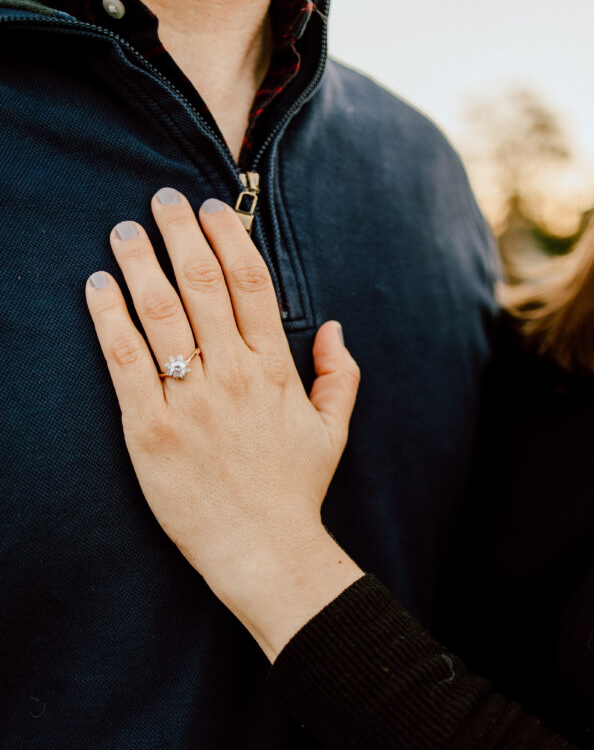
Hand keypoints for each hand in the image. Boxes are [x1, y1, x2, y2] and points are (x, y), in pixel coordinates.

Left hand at [85, 190, 362, 652]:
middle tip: (161, 199)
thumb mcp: (332, 431)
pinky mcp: (151, 429)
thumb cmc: (295, 491)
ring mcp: (191, 401)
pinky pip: (126, 362)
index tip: (210, 208)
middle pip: (201, 286)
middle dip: (180, 233)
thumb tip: (336, 327)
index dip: (228, 238)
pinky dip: (109, 319)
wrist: (263, 550)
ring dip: (140, 263)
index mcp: (274, 371)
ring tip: (124, 230)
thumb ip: (340, 375)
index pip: (249, 286)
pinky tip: (98, 286)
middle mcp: (233, 377)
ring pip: (160, 314)